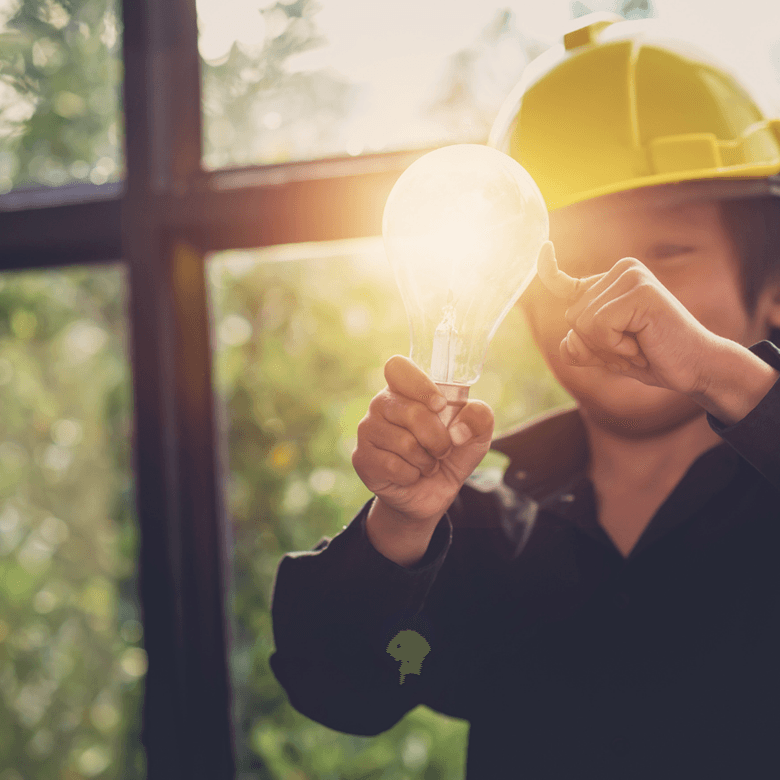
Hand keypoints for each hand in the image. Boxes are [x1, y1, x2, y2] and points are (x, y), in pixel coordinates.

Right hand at [352, 355, 493, 523]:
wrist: (432, 494)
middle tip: (442, 450)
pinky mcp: (362, 457)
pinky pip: (393, 466)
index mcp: (406, 388)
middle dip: (438, 438)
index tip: (440, 406)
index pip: (398, 367)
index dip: (419, 386)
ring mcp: (368, 429)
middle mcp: (382, 404)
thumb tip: (457, 431)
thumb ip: (479, 418)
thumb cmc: (451, 454)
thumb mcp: (476, 435)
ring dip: (426, 461)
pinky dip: (412, 475)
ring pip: (404, 442)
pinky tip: (410, 474)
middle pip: (410, 411)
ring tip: (426, 463)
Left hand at [536, 240, 714, 396]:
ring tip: (637, 346)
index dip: (547, 268)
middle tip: (629, 348)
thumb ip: (582, 348)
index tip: (544, 246)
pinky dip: (615, 346)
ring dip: (607, 347)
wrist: (693, 367)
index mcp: (611, 281)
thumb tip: (567, 341)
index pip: (565, 280)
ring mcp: (633, 277)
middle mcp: (621, 271)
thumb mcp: (606, 353)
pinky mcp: (641, 292)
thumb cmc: (650, 357)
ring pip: (583, 322)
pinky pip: (600, 325)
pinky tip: (641, 345)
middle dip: (594, 345)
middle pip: (572, 316)